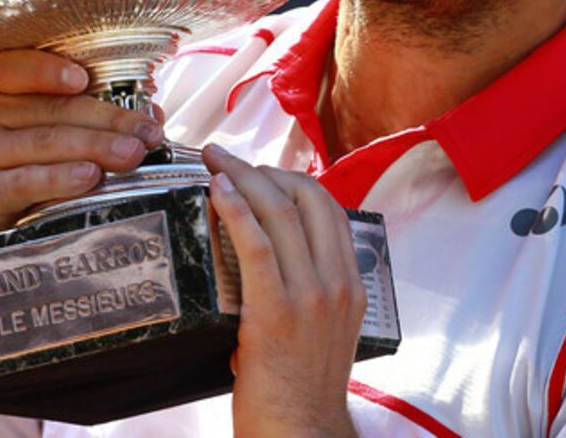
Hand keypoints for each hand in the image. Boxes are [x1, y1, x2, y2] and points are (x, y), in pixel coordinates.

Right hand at [0, 50, 164, 251]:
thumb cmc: (18, 175)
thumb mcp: (46, 138)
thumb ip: (91, 117)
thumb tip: (152, 108)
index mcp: (2, 91)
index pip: (18, 65)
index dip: (51, 68)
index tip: (86, 79)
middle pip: (53, 109)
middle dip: (109, 119)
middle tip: (149, 133)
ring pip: (46, 142)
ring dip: (95, 146)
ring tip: (133, 155)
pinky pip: (26, 181)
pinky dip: (60, 178)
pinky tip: (89, 178)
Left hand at [204, 144, 364, 437]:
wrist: (302, 436)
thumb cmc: (302, 392)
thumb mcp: (321, 334)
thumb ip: (306, 295)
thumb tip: (265, 268)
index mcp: (351, 285)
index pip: (328, 210)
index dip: (292, 179)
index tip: (260, 170)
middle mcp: (337, 283)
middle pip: (305, 199)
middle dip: (263, 168)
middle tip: (228, 156)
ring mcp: (310, 296)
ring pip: (279, 214)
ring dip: (242, 178)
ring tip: (214, 162)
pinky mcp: (277, 313)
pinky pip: (257, 247)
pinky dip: (237, 211)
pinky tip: (218, 194)